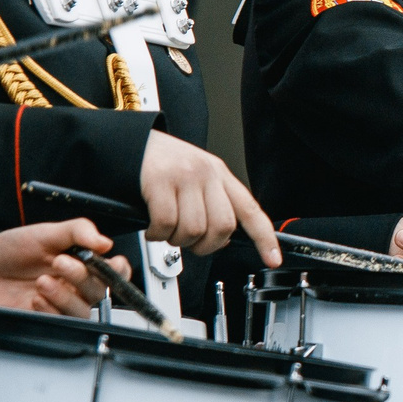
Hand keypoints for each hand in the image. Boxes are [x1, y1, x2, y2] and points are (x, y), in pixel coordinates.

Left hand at [0, 219, 126, 317]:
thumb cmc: (15, 251)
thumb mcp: (46, 233)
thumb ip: (78, 232)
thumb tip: (104, 241)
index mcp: (85, 263)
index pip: (116, 271)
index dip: (118, 270)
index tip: (110, 263)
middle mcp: (78, 286)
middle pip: (100, 291)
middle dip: (81, 277)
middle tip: (59, 262)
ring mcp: (64, 304)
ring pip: (84, 310)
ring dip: (64, 296)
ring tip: (41, 282)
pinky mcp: (49, 320)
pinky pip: (63, 323)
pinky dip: (51, 310)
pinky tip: (36, 299)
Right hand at [139, 131, 278, 262]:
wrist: (129, 142)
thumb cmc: (161, 164)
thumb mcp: (196, 177)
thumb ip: (212, 203)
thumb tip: (222, 239)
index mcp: (220, 174)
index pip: (250, 210)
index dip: (264, 238)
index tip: (273, 258)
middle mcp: (206, 173)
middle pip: (222, 227)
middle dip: (205, 245)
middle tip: (188, 243)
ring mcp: (184, 176)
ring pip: (194, 230)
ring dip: (177, 240)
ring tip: (166, 231)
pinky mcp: (159, 181)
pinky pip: (166, 224)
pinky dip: (157, 234)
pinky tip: (152, 227)